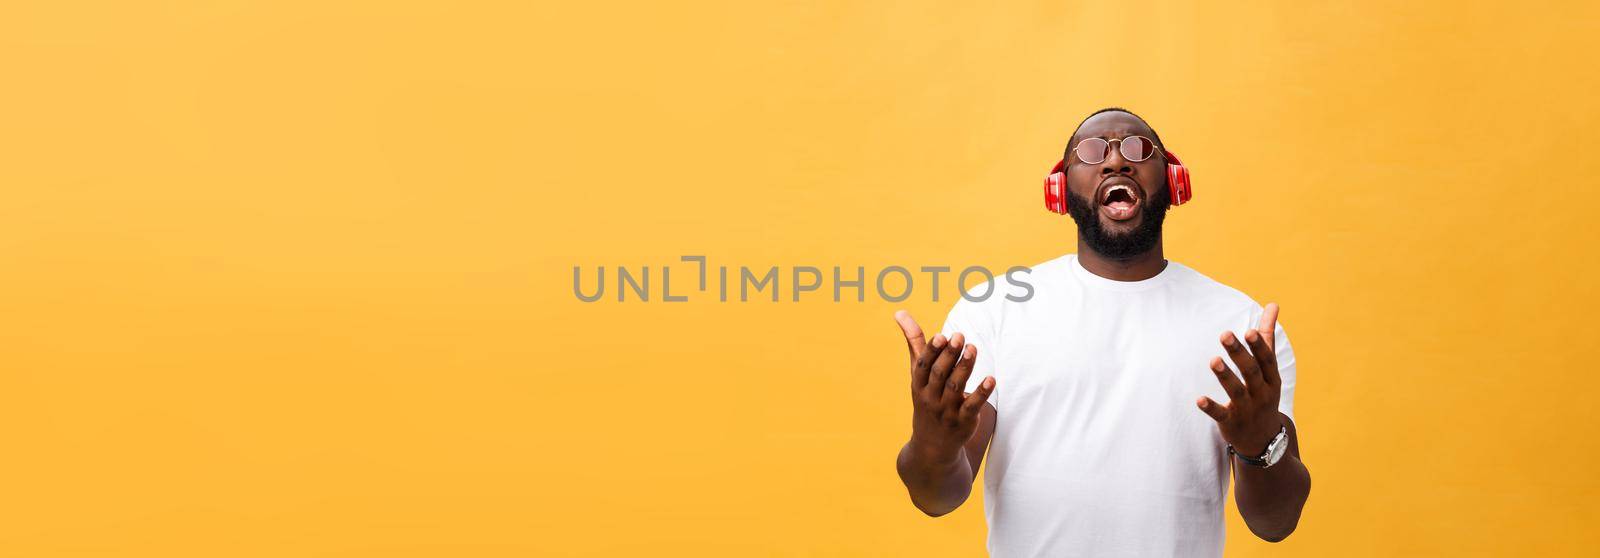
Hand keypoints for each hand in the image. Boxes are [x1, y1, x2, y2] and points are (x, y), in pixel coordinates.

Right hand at [894, 311, 994, 464]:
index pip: (923, 366)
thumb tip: (900, 312)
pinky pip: (972, 406)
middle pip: (939, 374)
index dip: (931, 351)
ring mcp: (947, 410)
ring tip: (973, 348)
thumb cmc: (926, 399)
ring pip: (956, 387)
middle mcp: (931, 397)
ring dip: (965, 368)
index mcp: (919, 384)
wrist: (931, 445)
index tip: (940, 335)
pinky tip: (991, 379)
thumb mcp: (918, 374)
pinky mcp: (963, 421)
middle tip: (959, 336)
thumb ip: (914, 342)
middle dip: (949, 355)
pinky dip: (981, 393)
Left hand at [1197, 303, 1283, 456]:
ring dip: (1225, 376)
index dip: (1258, 346)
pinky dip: (1210, 408)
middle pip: (1251, 372)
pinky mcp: (1232, 423)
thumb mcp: (1269, 369)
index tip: (1249, 330)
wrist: (1265, 440)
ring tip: (1213, 360)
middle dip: (1239, 354)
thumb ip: (1267, 337)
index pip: (1266, 360)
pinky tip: (1198, 399)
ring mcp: (1247, 409)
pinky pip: (1221, 415)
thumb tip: (1272, 305)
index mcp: (1271, 379)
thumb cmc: (1264, 395)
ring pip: (1237, 392)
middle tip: (1224, 334)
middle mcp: (1261, 394)